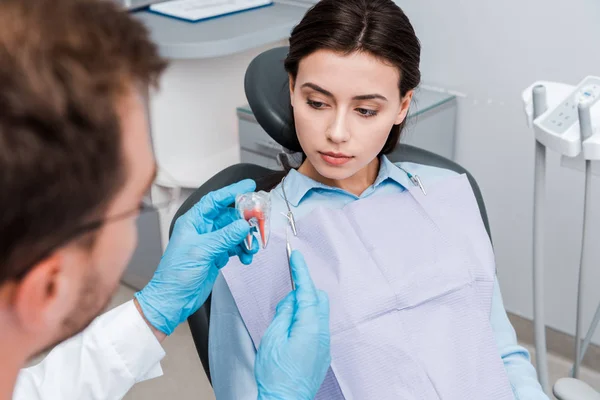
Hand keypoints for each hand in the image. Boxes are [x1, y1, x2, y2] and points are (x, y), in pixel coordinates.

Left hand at [135, 180, 258, 334]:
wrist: (173, 300)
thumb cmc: (175, 275)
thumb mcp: (202, 251)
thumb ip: (225, 237)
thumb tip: (243, 225)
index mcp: (193, 222)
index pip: (215, 200)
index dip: (232, 191)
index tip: (249, 186)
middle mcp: (202, 229)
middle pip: (229, 216)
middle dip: (245, 219)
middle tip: (258, 222)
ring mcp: (210, 243)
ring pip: (234, 232)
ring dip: (246, 239)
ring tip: (252, 247)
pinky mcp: (216, 255)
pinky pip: (235, 246)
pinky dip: (243, 250)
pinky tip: (245, 258)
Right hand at [255, 251, 330, 399]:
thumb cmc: (275, 374)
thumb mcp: (272, 338)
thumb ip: (284, 313)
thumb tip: (293, 299)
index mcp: (309, 326)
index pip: (306, 290)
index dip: (301, 271)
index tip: (296, 256)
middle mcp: (322, 333)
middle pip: (318, 299)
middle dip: (303, 293)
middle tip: (283, 305)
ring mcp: (324, 344)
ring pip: (318, 314)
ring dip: (303, 310)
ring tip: (283, 325)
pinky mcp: (322, 353)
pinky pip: (317, 328)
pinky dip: (306, 323)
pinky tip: (291, 336)